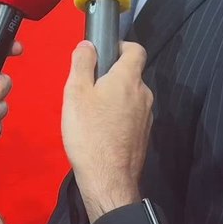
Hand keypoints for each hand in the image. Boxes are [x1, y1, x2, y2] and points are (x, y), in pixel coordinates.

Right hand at [61, 41, 152, 221]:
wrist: (108, 179)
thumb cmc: (89, 133)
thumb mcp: (76, 94)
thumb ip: (82, 64)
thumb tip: (88, 44)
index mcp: (128, 79)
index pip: (136, 49)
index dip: (120, 46)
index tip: (103, 53)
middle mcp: (143, 94)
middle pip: (131, 74)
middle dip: (112, 76)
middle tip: (88, 88)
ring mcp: (147, 116)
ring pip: (131, 96)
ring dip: (115, 98)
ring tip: (92, 113)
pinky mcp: (144, 135)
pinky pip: (132, 115)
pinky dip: (119, 116)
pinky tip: (101, 130)